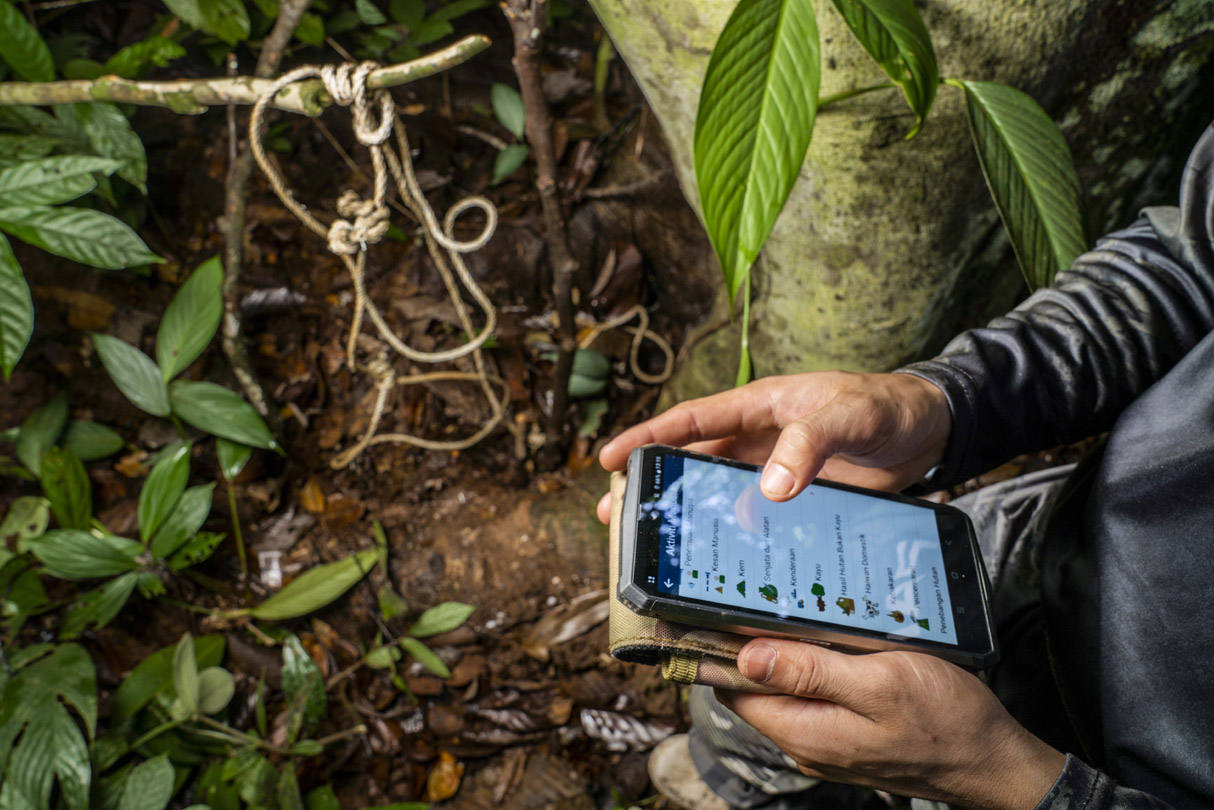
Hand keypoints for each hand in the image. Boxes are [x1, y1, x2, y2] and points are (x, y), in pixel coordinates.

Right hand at [596, 371, 950, 523]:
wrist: (931, 430)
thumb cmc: (887, 406)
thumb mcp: (850, 415)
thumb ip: (810, 443)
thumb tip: (768, 488)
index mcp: (759, 406)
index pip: (692, 420)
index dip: (648, 438)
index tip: (609, 458)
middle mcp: (758, 441)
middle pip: (691, 464)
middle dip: (652, 488)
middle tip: (613, 516)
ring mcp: (774, 473)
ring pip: (718, 498)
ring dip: (688, 520)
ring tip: (653, 548)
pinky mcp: (796, 502)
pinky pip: (756, 522)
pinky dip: (734, 540)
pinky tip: (721, 564)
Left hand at [720, 640, 1065, 809]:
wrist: (993, 760)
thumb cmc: (946, 721)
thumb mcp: (879, 683)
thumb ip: (811, 672)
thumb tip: (747, 657)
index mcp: (805, 732)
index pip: (734, 690)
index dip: (724, 649)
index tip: (724, 609)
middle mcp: (807, 743)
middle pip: (757, 688)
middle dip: (759, 644)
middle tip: (772, 597)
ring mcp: (828, 741)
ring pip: (788, 690)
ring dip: (792, 653)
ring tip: (805, 613)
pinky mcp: (849, 735)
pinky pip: (816, 696)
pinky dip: (817, 667)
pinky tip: (835, 641)